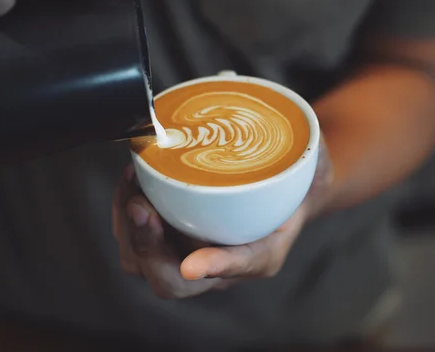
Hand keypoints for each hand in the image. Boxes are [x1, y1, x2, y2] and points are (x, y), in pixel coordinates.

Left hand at [112, 136, 332, 298]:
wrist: (279, 189)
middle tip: (143, 206)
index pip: (232, 271)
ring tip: (133, 183)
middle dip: (147, 245)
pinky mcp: (165, 231)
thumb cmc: (292, 182)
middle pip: (168, 279)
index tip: (195, 263)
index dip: (213, 267)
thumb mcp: (311, 174)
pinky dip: (124, 207)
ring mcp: (185, 249)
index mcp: (254, 256)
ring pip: (140, 261)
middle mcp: (214, 262)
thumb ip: (310, 167)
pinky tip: (134, 175)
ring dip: (128, 226)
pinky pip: (132, 233)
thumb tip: (310, 155)